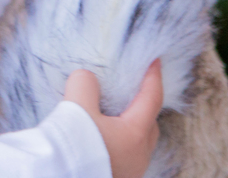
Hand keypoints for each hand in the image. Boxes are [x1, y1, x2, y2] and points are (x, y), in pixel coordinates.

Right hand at [62, 59, 162, 177]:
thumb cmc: (72, 147)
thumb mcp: (76, 105)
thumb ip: (85, 84)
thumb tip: (87, 79)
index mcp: (135, 134)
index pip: (152, 98)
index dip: (153, 76)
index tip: (155, 61)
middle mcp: (138, 156)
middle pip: (150, 124)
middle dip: (144, 104)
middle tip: (133, 89)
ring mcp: (129, 172)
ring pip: (137, 144)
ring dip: (129, 126)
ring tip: (112, 113)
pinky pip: (124, 156)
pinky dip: (118, 141)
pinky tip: (100, 137)